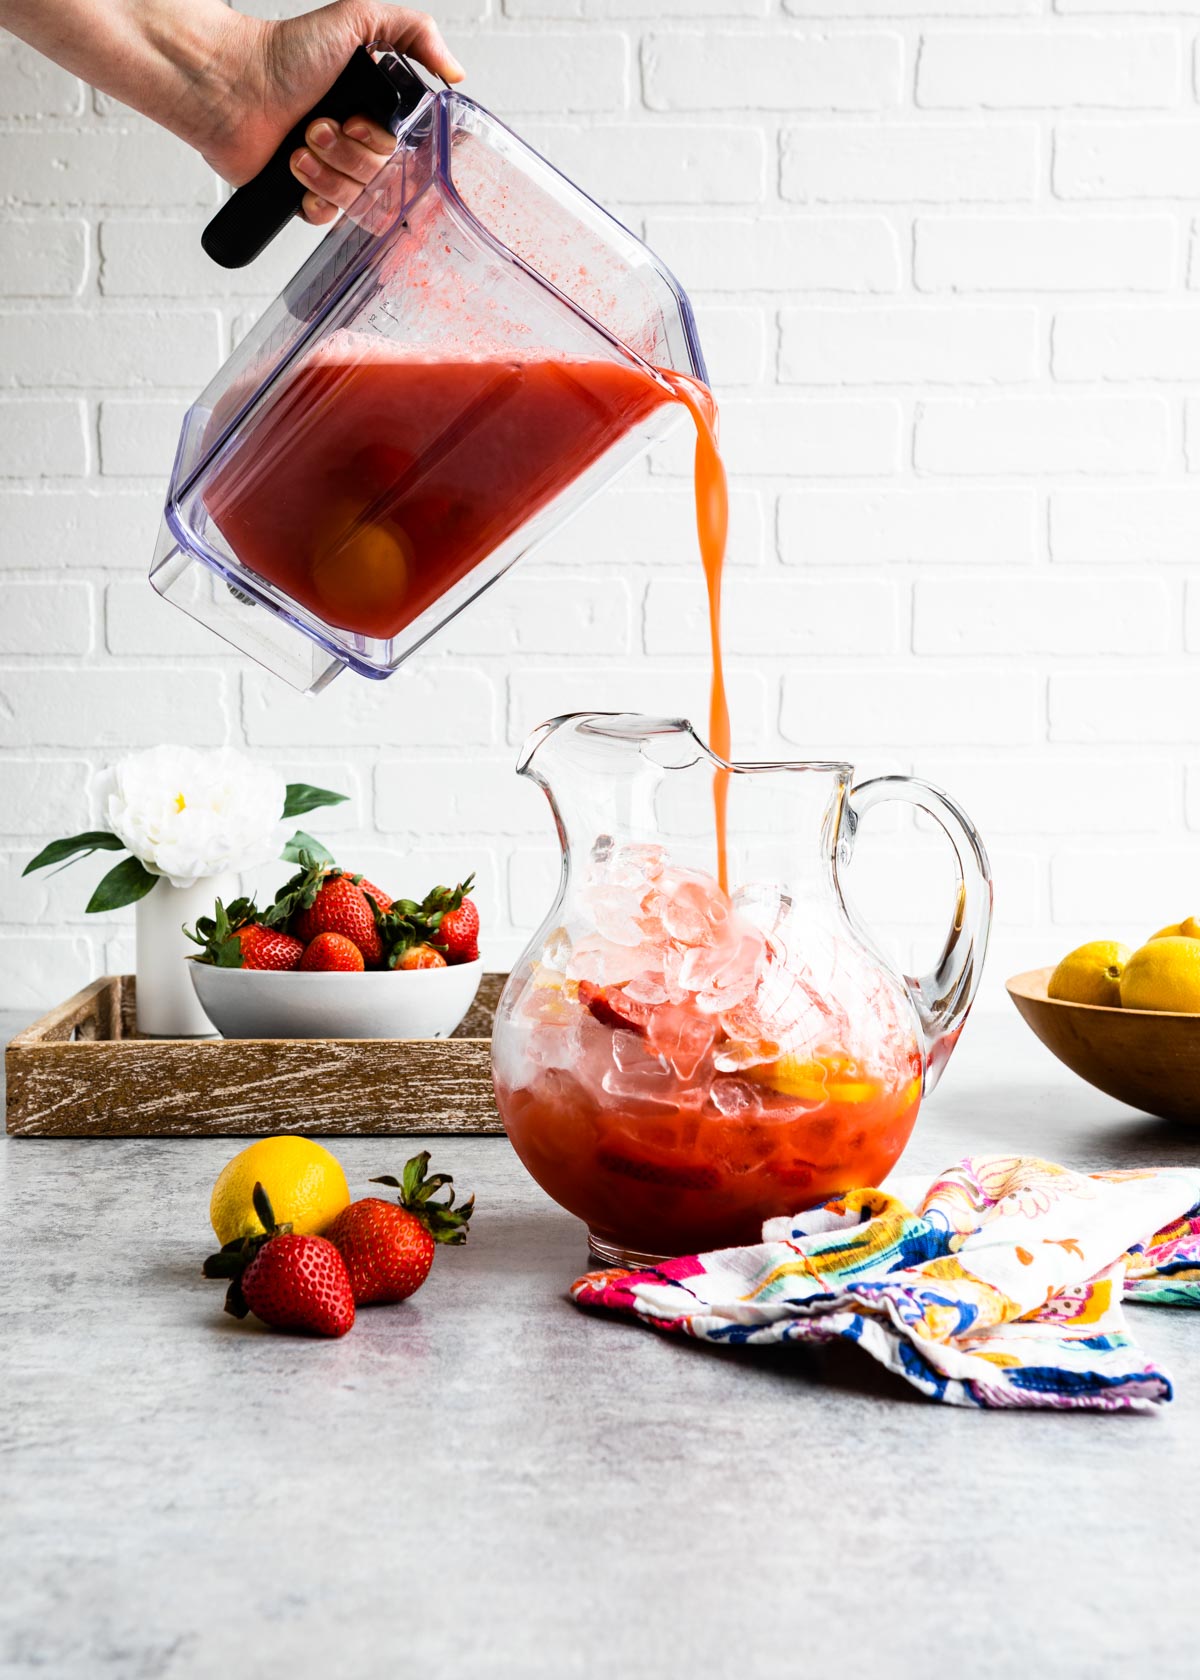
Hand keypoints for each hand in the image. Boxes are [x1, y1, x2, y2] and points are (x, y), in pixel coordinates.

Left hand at [201, 4, 463, 226]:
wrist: (231, 86)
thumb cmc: (282, 53)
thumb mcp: (356, 20)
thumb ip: (413, 31)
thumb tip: (454, 70)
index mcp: (370, 106)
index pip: (402, 147)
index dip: (380, 140)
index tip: (355, 120)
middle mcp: (352, 138)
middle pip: (381, 176)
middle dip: (348, 153)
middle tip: (317, 125)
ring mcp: (327, 168)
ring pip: (356, 199)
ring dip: (328, 171)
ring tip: (300, 143)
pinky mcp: (301, 194)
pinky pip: (329, 218)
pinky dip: (315, 198)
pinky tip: (295, 171)